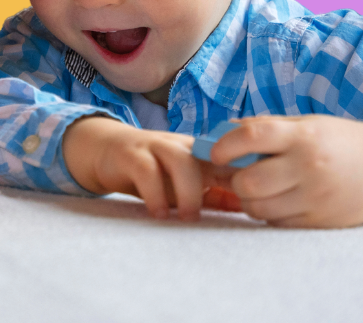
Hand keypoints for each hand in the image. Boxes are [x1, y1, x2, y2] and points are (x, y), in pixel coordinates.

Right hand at [61, 116, 239, 221]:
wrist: (107, 151)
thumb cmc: (154, 171)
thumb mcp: (187, 183)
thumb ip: (216, 195)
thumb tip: (252, 208)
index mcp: (199, 152)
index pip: (231, 159)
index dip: (245, 177)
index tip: (256, 202)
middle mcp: (180, 145)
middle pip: (210, 157)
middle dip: (220, 185)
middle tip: (221, 214)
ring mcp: (155, 147)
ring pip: (180, 160)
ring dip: (188, 191)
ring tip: (188, 217)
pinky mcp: (131, 154)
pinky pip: (146, 170)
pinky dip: (155, 193)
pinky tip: (159, 213)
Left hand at [211, 114, 362, 227]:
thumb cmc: (335, 140)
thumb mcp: (304, 124)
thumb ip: (265, 128)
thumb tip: (220, 134)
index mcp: (302, 136)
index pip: (252, 136)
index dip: (225, 145)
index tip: (215, 152)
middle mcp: (309, 166)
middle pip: (251, 181)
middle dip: (234, 179)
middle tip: (233, 174)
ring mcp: (316, 197)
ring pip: (260, 208)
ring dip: (247, 199)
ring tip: (253, 188)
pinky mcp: (321, 222)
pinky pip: (278, 223)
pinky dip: (267, 214)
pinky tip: (275, 201)